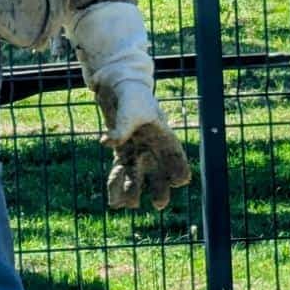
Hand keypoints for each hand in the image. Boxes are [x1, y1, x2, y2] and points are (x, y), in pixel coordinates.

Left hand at [96, 79, 191, 210]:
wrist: (115, 85)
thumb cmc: (130, 92)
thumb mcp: (130, 105)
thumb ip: (123, 125)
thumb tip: (109, 143)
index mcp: (163, 133)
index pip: (175, 155)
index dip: (179, 169)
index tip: (179, 181)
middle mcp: (152, 146)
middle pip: (160, 171)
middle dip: (161, 188)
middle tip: (159, 203)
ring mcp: (137, 150)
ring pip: (139, 176)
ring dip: (135, 190)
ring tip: (131, 205)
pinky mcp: (121, 152)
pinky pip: (120, 171)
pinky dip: (116, 185)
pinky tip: (113, 201)